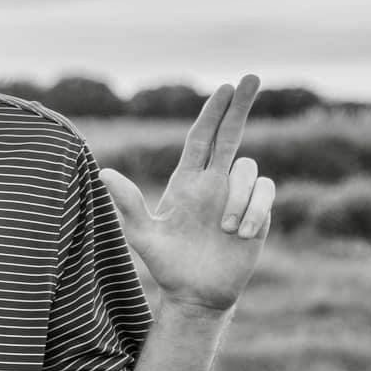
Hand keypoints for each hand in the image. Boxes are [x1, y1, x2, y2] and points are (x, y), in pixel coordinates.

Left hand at [100, 76, 274, 312]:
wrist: (196, 293)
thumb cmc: (167, 264)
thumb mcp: (143, 236)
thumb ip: (128, 205)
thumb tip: (104, 172)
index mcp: (187, 181)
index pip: (202, 138)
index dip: (213, 112)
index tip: (225, 88)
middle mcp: (214, 183)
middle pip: (231, 135)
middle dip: (241, 106)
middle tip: (252, 77)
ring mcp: (237, 197)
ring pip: (248, 169)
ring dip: (239, 197)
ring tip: (226, 229)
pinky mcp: (259, 213)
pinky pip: (266, 193)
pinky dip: (256, 209)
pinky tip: (242, 234)